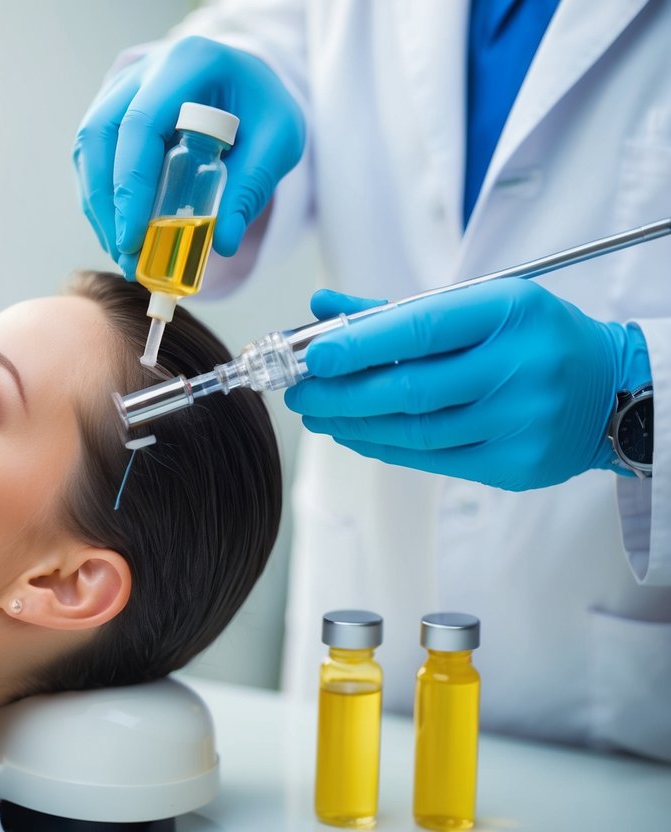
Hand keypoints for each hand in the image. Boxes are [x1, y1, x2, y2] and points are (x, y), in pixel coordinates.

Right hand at [73, 36, 304, 276]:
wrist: (248, 82)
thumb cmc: (263, 107)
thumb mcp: (280, 140)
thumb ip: (252, 187)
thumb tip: (220, 243)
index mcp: (187, 64)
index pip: (140, 125)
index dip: (130, 186)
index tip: (133, 238)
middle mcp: (143, 70)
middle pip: (100, 136)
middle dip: (106, 203)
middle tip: (125, 254)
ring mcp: (120, 88)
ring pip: (89, 148)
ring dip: (99, 206)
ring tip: (123, 252)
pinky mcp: (111, 110)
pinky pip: (93, 157)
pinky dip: (102, 198)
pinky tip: (121, 230)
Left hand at [284, 282, 646, 490]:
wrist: (612, 389)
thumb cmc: (529, 338)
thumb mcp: (478, 305)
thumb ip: (396, 311)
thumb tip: (321, 308)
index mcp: (510, 312)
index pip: (420, 329)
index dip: (359, 346)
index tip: (311, 356)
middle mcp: (520, 367)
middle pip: (411, 389)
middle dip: (342, 394)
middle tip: (298, 392)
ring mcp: (521, 421)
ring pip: (417, 431)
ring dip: (355, 424)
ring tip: (318, 414)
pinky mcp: (517, 465)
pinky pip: (434, 460)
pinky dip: (385, 447)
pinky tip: (354, 435)